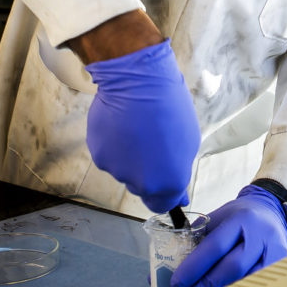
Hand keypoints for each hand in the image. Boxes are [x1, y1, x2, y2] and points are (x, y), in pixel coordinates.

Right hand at [86, 39, 199, 211]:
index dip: (164, 194)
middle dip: (148, 171)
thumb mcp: (188, 140)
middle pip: (142, 188)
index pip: (162, 205)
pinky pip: (109, 156)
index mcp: (167, 181)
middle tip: (152, 142)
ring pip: (124, 171)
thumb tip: (179, 196)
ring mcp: (116, 170)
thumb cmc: (169, 106)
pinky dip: (114, 145)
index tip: (165, 180)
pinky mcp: (98, 155)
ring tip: (137, 128)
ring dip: (130, 156)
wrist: (137, 81)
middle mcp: (140, 182)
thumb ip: (179, 170)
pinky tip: (122, 125)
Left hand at [170, 185, 286, 286]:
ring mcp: (273, 251)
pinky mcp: (280, 265)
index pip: (215, 245)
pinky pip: (257, 285)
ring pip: (246, 280)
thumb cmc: (240, 215)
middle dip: (206, 286)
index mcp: (240, 219)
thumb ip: (197, 236)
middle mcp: (259, 235)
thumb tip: (168, 263)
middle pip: (232, 267)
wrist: (271, 210)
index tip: (178, 282)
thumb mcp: (219, 217)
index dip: (194, 266)